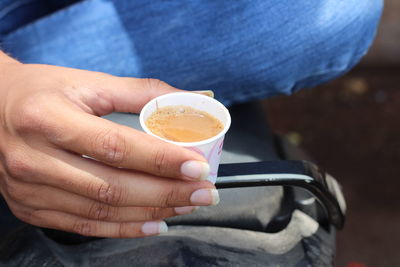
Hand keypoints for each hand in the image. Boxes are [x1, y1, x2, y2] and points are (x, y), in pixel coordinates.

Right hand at [0, 58, 216, 237]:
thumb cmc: (43, 92)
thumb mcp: (87, 83)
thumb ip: (140, 93)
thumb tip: (188, 103)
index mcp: (48, 117)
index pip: (115, 146)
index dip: (161, 160)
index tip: (197, 167)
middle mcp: (33, 157)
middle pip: (112, 185)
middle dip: (166, 192)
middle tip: (204, 192)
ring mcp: (29, 188)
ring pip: (102, 210)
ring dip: (151, 211)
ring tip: (186, 205)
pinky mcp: (31, 207)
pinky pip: (84, 225)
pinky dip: (123, 228)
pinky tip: (154, 223)